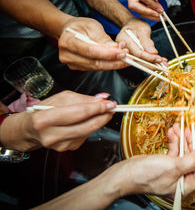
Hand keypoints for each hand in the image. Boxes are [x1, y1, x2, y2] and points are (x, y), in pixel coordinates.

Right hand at [0, 91, 115, 151]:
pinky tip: (86, 122)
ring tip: (101, 112)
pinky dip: (89, 128)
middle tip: (112, 108)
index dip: (98, 108)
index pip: (79, 113)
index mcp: (45, 119)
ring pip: (88, 132)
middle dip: (103, 116)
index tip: (110, 103)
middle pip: (87, 126)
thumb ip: (83, 98)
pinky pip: (84, 136)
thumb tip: (103, 99)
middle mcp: (51, 135)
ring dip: (99, 122)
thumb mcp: (60, 98)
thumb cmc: (43, 111)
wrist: (29, 129)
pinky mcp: (66, 149)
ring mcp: (59, 145)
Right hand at [59, 17, 127, 70]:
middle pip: (94, 62)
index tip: (121, 52)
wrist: (70, 31)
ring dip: (113, 63)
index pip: (90, 51)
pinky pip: (96, 68)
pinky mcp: (78, 67)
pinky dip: (108, 64)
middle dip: (114, 60)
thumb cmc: (80, 26)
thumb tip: (114, 47)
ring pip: (97, 67)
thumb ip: (102, 37)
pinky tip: (117, 59)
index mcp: (68, 41)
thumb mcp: (92, 25)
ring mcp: (72, 63)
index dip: (107, 54)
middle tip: (127, 56)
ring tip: (125, 56)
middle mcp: (67, 55)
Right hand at [112, 123, 194, 196]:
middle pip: (192, 160)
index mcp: (185, 187)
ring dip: (181, 139)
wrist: (125, 174)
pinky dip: (173, 142)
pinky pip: (173, 152)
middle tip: (189, 131)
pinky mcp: (163, 165)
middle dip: (190, 144)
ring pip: (182, 153)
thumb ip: (190, 160)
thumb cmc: (146, 175)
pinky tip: (171, 132)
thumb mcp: (173, 166)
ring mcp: (171, 172)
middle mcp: (180, 180)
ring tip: (178, 127)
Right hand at [116, 18, 166, 63]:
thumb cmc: (135, 25)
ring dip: (153, 64)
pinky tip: (160, 61)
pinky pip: (142, 61)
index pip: (138, 53)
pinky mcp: (133, 56)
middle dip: (152, 65)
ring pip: (141, 63)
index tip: (159, 59)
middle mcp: (124, 49)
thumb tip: (153, 52)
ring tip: (164, 64)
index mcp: (124, 40)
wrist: (131, 25)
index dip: (149, 58)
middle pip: (138, 61)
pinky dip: (151, 62)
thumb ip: (146, 41)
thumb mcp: (142, 29)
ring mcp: (128, 54)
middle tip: (163, 66)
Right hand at [127, 0, 167, 20]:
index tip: (160, 8)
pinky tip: (158, 15)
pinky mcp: (136, 3)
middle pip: (134, 5)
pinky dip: (150, 14)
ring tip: (161, 16)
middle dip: (147, 12)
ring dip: (150, 15)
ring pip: (138, 11)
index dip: (151, 4)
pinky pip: (141, 11)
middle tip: (159, 14)